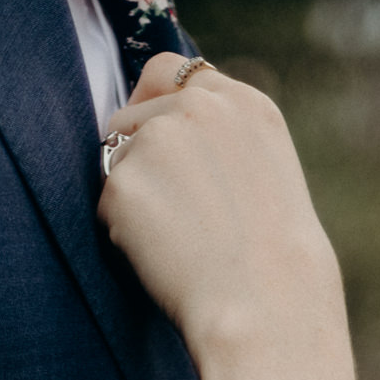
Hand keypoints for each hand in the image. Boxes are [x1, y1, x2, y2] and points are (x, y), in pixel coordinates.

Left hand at [97, 54, 345, 368]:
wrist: (267, 308)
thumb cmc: (274, 265)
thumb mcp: (267, 175)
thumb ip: (222, 139)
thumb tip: (166, 131)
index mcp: (244, 104)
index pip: (172, 71)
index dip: (153, 103)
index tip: (154, 137)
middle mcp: (200, 106)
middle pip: (131, 114)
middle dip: (138, 156)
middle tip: (172, 214)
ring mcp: (159, 138)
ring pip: (115, 158)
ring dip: (133, 196)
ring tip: (179, 241)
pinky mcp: (124, 180)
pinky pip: (105, 203)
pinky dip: (123, 232)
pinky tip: (164, 256)